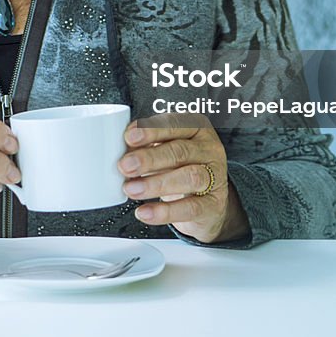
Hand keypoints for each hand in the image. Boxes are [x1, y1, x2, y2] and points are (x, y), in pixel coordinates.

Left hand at [118, 118, 248, 243]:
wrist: (207, 202)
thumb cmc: (180, 168)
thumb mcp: (164, 151)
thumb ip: (145, 147)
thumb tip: (120, 150)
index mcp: (195, 128)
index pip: (174, 124)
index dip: (151, 131)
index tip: (129, 138)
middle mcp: (209, 149)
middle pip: (180, 150)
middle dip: (149, 158)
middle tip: (125, 166)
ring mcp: (215, 176)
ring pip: (189, 177)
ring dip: (156, 184)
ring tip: (132, 190)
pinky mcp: (214, 204)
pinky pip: (191, 208)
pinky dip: (165, 212)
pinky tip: (145, 212)